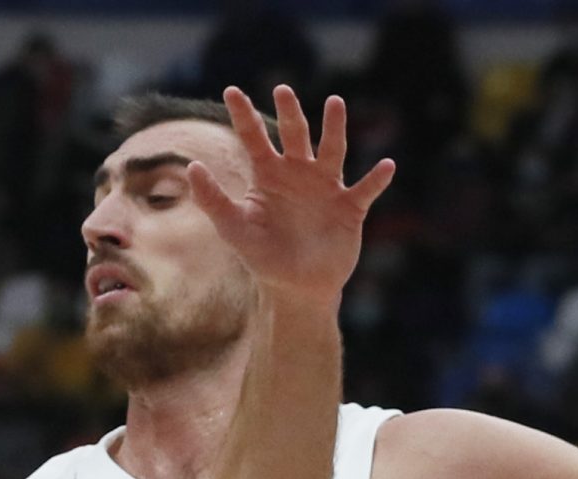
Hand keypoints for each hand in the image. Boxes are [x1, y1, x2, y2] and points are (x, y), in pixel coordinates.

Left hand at [187, 85, 394, 305]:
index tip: (231, 91)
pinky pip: (365, 189)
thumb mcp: (233, 229)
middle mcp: (298, 173)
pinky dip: (376, 179)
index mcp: (269, 175)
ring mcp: (326, 187)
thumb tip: (192, 167)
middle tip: (282, 90)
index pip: (254, 138)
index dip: (243, 115)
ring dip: (334, 128)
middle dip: (290, 112)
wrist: (297, 288)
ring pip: (332, 150)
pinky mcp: (350, 208)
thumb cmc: (263, 257)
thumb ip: (212, 200)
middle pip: (295, 134)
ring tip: (335, 103)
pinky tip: (386, 166)